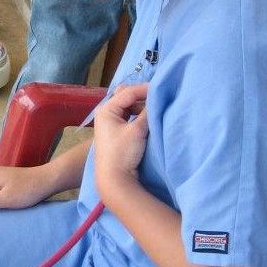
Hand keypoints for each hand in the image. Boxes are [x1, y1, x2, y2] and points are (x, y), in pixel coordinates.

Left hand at [93, 82, 148, 198]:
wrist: (114, 178)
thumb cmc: (122, 153)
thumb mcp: (137, 130)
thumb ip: (147, 112)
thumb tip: (156, 99)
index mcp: (106, 109)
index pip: (128, 92)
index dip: (144, 89)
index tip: (161, 89)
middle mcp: (105, 113)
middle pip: (126, 97)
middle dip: (142, 96)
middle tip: (158, 98)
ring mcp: (109, 122)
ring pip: (128, 106)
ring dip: (141, 106)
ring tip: (155, 109)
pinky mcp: (115, 131)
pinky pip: (128, 116)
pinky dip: (138, 115)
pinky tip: (148, 118)